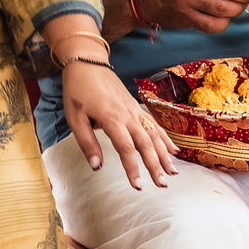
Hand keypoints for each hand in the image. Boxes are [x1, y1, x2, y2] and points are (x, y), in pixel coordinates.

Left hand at [61, 58, 178, 189]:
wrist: (87, 62)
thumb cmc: (78, 90)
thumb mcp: (75, 118)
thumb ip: (87, 143)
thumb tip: (97, 166)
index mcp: (111, 119)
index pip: (126, 149)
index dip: (133, 169)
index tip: (138, 186)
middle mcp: (128, 115)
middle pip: (146, 144)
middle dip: (156, 165)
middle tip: (162, 185)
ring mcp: (135, 110)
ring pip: (155, 134)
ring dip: (165, 154)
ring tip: (173, 172)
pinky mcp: (137, 107)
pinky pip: (155, 124)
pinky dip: (166, 138)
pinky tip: (174, 150)